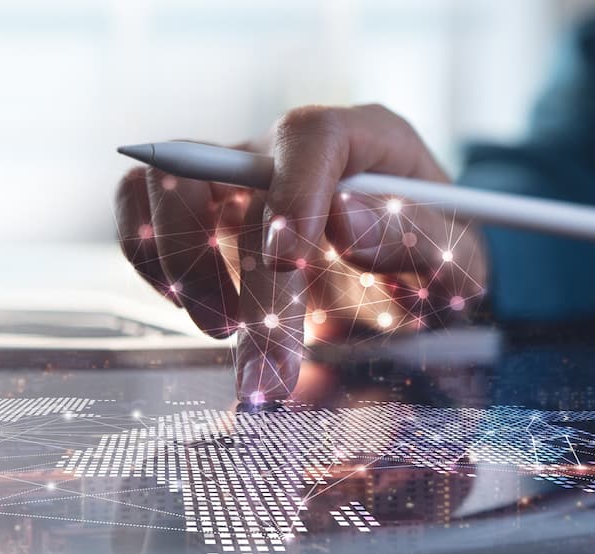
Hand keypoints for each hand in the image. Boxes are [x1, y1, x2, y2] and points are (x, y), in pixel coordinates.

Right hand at [113, 104, 487, 401]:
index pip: (311, 137)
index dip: (293, 193)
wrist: (407, 282)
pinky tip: (198, 311)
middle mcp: (290, 148)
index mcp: (365, 139)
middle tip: (268, 375)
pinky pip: (141, 208)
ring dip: (183, 265)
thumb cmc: (434, 263)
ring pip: (169, 184)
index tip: (290, 264)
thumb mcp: (454, 261)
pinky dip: (151, 261)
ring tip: (225, 332)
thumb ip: (413, 240)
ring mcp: (237, 174)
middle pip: (236, 181)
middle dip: (251, 289)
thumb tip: (343, 218)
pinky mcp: (202, 210)